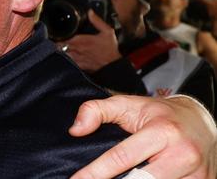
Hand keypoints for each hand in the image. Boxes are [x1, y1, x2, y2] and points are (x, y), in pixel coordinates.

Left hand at [60, 10, 120, 71]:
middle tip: (56, 39)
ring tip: (60, 46)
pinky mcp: (79, 65)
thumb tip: (90, 12)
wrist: (112, 65)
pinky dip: (66, 58)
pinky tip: (67, 55)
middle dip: (57, 42)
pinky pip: (68, 62)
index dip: (58, 34)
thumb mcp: (107, 32)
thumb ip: (97, 21)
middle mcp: (77, 49)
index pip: (64, 37)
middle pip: (60, 45)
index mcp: (82, 40)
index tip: (56, 32)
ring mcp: (77, 58)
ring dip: (60, 50)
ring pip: (63, 53)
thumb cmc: (110, 49)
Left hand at [70, 95, 216, 178]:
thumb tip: (75, 130)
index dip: (95, 172)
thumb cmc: (158, 114)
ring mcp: (196, 174)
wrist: (201, 122)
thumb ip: (96, 111)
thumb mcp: (126, 104)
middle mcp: (182, 154)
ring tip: (115, 178)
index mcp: (162, 131)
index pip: (121, 157)